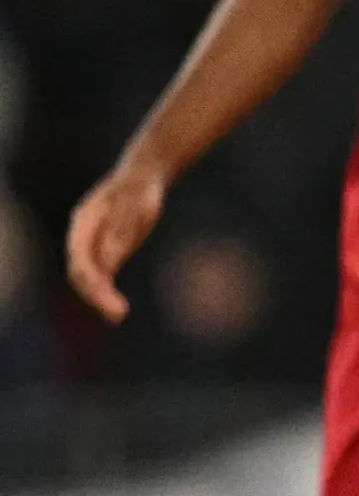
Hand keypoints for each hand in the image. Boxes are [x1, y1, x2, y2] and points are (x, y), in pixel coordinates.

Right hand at [64, 158, 168, 321]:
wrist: (142, 178)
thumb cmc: (138, 189)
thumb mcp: (134, 205)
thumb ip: (120, 229)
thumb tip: (108, 261)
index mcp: (84, 222)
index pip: (78, 255)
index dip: (89, 277)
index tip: (103, 293)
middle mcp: (83, 237)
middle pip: (80, 272)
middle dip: (95, 294)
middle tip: (117, 314)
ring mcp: (93, 245)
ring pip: (89, 278)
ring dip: (100, 299)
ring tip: (118, 316)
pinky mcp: (107, 254)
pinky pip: (101, 278)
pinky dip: (107, 294)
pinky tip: (118, 310)